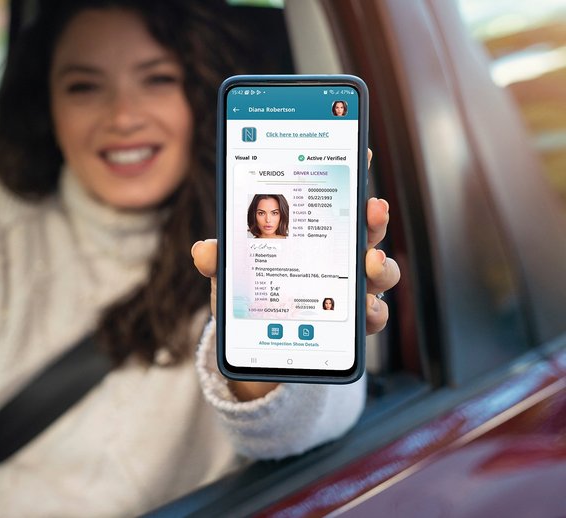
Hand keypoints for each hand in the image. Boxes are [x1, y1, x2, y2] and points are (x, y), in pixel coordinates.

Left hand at [190, 150, 399, 399]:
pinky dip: (373, 312)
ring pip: (381, 269)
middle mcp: (339, 252)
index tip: (361, 153)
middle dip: (373, 217)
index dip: (353, 172)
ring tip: (368, 262)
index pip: (337, 195)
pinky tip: (364, 309)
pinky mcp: (350, 319)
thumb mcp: (230, 269)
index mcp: (312, 229)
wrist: (252, 335)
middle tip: (372, 208)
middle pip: (367, 228)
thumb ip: (218, 258)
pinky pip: (373, 315)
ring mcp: (350, 285)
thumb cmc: (248, 288)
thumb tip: (204, 251)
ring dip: (381, 263)